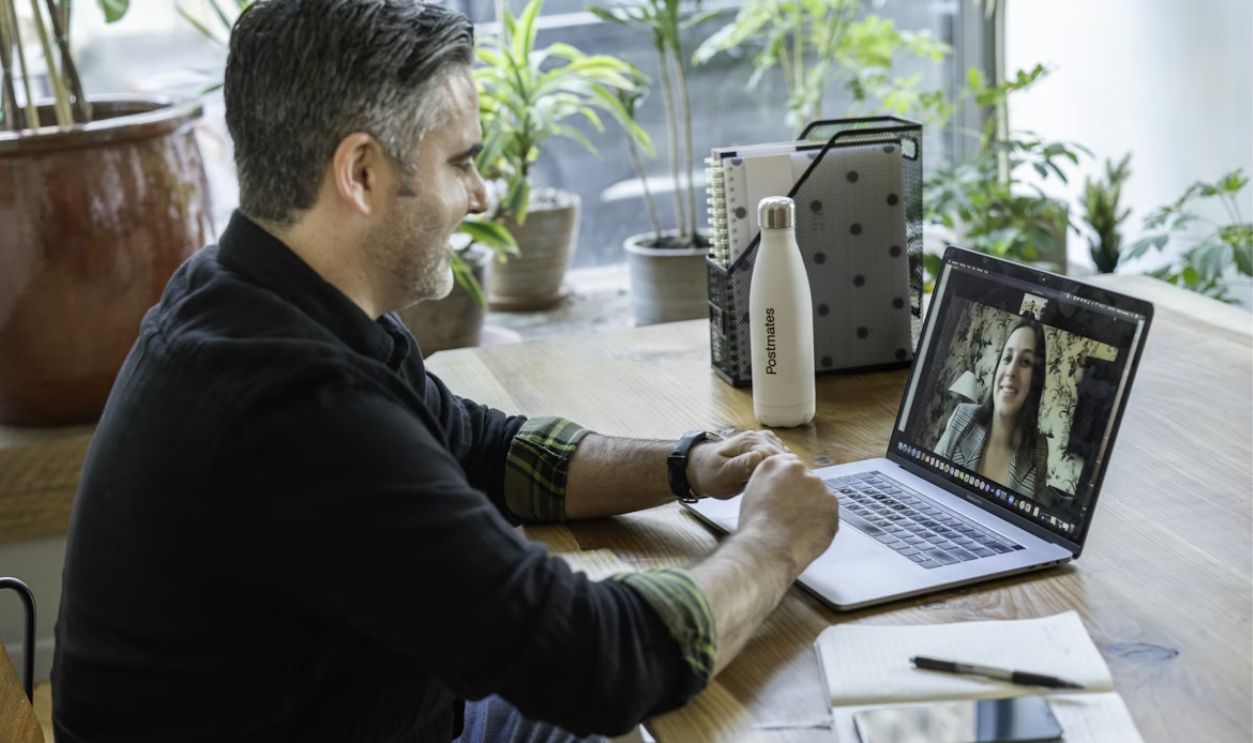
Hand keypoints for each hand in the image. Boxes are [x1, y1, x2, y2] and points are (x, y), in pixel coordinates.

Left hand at [686, 430, 789, 499]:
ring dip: (786, 472)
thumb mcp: (721, 474)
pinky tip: (778, 482)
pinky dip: (783, 469)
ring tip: (782, 490)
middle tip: (783, 494)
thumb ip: (739, 466)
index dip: (780, 474)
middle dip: (785, 474)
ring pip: (786, 457)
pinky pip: (782, 458)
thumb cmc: (710, 473)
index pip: (776, 456)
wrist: (701, 468)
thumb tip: (759, 457)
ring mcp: (764, 441)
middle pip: (784, 456)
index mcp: (749, 442)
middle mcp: (760, 437)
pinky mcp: (766, 448)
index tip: (780, 491)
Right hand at [736, 453, 837, 574]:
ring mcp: (818, 485)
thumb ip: (770, 482)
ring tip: (797, 527)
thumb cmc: (756, 526)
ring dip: (813, 508)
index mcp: (776, 464)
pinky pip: (829, 513)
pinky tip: (807, 532)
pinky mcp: (832, 503)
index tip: (789, 496)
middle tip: (792, 515)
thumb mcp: (753, 492)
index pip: (790, 466)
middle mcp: (799, 469)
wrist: (768, 546)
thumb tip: (781, 487)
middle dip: (803, 495)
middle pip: (807, 480)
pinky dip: (822, 522)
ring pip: (819, 496)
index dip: (790, 484)